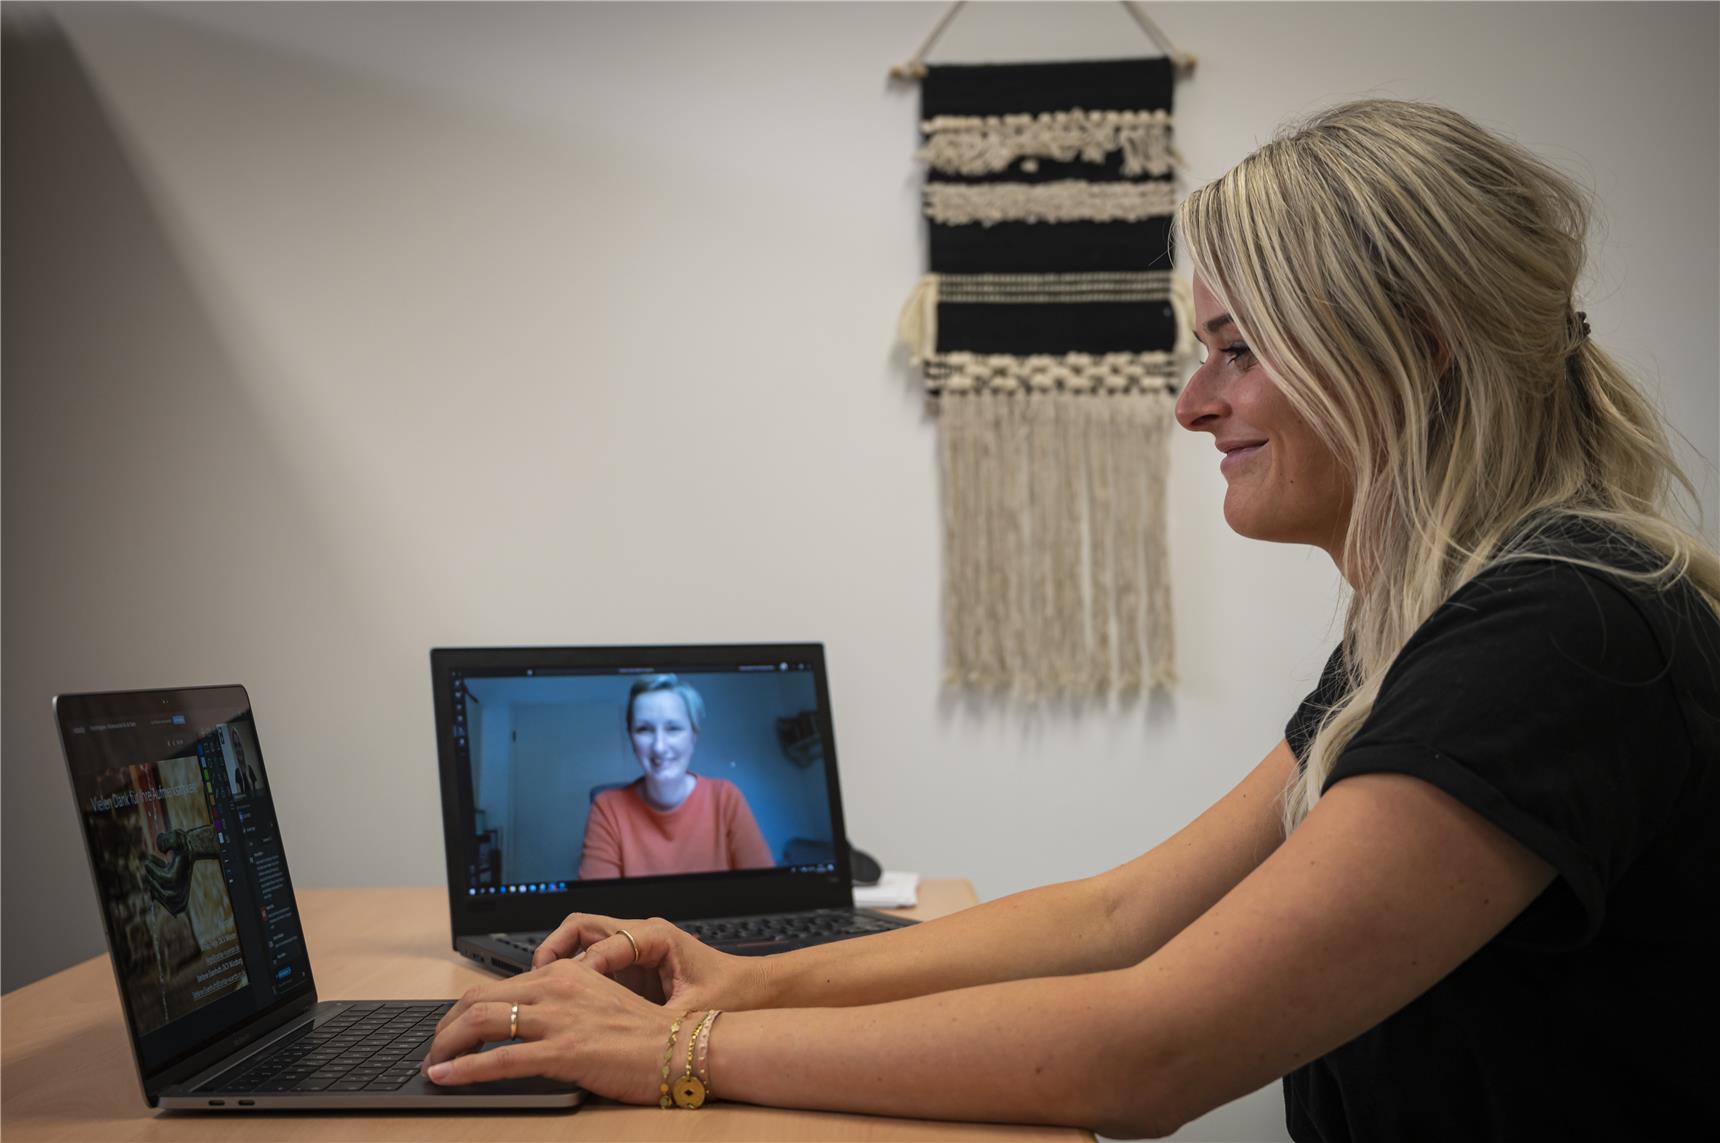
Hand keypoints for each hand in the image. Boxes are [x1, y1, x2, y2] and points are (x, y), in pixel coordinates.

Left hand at [420, 958, 677, 1100]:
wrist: (683, 1049)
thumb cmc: (648, 1035)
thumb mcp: (600, 1004)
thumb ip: (565, 1005)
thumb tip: (529, 1023)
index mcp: (567, 973)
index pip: (499, 986)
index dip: (465, 1010)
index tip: (452, 1031)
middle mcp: (558, 987)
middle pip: (479, 998)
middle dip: (446, 1026)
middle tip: (436, 1050)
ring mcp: (560, 1018)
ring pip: (480, 1021)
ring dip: (446, 1045)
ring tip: (433, 1064)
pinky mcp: (563, 1051)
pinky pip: (499, 1058)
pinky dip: (463, 1068)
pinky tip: (444, 1076)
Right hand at [532, 913, 767, 1011]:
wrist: (755, 990)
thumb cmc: (732, 993)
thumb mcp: (691, 1013)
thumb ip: (653, 1021)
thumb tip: (618, 1036)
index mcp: (657, 936)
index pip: (603, 944)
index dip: (580, 970)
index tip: (564, 992)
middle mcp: (642, 934)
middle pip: (581, 926)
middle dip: (554, 948)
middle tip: (536, 979)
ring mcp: (633, 948)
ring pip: (581, 939)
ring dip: (559, 958)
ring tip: (541, 989)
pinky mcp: (631, 966)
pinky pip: (590, 960)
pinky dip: (572, 974)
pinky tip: (563, 1001)